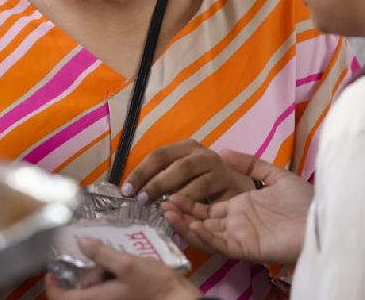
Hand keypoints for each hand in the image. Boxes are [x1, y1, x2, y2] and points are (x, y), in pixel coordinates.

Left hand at [46, 238, 200, 299]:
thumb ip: (102, 253)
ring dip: (97, 272)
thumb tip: (80, 242)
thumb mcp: (128, 264)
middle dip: (82, 271)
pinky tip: (120, 265)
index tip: (52, 267)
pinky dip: (108, 277)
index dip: (51, 284)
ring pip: (92, 290)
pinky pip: (105, 291)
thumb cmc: (156, 287)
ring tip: (111, 256)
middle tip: (93, 254)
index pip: (61, 298)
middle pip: (77, 291)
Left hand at [123, 140, 254, 205]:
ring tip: (163, 210)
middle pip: (178, 166)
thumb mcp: (181, 175)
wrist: (238, 188)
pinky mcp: (232, 186)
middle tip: (142, 200)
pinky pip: (212, 199)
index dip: (142, 172)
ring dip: (178, 198)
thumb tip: (132, 192)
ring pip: (197, 183)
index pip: (160, 155)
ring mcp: (220, 169)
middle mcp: (203, 155)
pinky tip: (184, 216)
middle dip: (157, 184)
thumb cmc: (202, 182)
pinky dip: (197, 208)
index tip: (126, 190)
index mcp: (186, 148)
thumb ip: (162, 179)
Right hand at [161, 150, 311, 263]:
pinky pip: (222, 244)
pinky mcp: (249, 248)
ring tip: (168, 212)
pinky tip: (193, 224)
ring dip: (186, 225)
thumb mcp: (275, 175)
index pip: (206, 208)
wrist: (326, 217)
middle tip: (161, 203)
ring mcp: (241, 237)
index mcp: (240, 208)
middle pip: (200, 222)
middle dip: (180, 214)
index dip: (187, 202)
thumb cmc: (305, 201)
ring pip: (206, 235)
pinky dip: (206, 236)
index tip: (168, 192)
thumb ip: (250, 164)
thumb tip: (223, 151)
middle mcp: (236, 224)